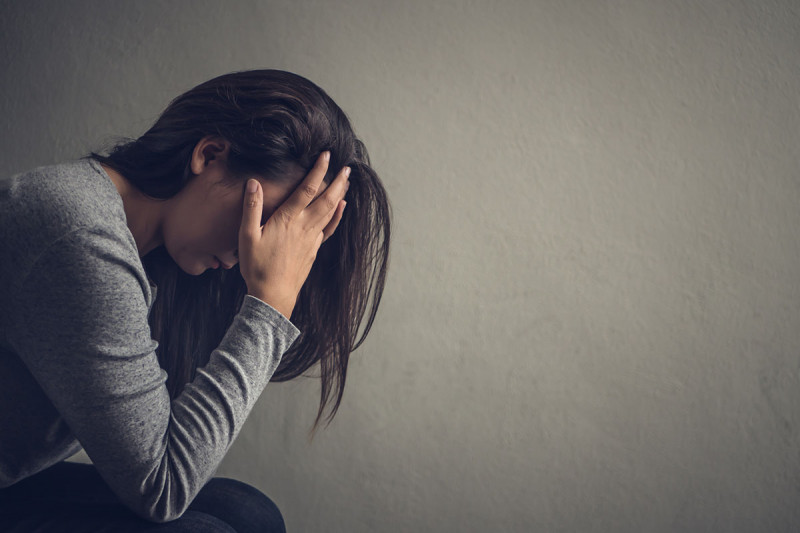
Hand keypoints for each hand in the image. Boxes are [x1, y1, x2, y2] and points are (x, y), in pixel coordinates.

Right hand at [238, 151, 349, 318]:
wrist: (273, 295)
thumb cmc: (257, 266)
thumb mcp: (247, 236)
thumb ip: (251, 208)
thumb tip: (254, 183)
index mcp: (288, 219)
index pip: (307, 189)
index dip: (318, 170)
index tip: (326, 155)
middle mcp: (304, 226)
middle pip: (326, 199)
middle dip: (337, 181)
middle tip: (347, 167)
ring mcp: (311, 238)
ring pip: (330, 212)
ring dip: (340, 194)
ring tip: (347, 181)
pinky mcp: (313, 249)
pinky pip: (328, 228)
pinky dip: (337, 216)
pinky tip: (341, 208)